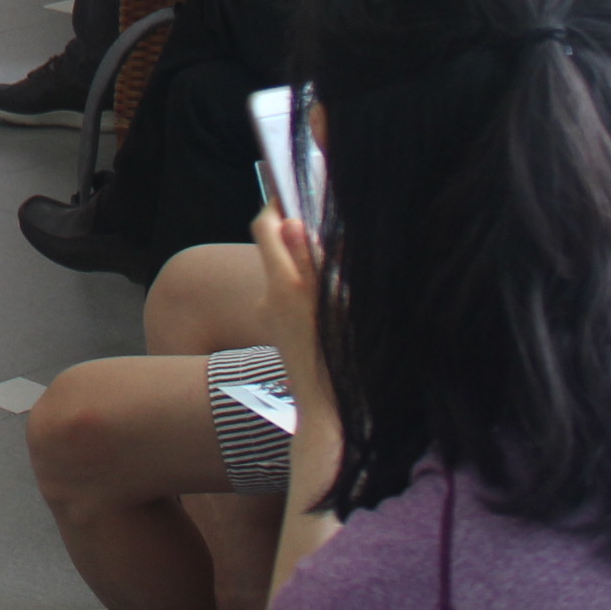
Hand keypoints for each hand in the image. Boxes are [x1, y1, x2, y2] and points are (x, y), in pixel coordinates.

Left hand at [250, 201, 326, 400]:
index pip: (265, 228)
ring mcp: (273, 316)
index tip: (291, 190)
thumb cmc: (345, 362)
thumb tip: (291, 223)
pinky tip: (331, 297)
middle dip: (293, 231)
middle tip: (321, 221)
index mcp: (286, 286)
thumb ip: (314, 263)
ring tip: (336, 262)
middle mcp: (271, 298)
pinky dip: (306, 286)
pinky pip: (291, 296)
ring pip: (285, 272)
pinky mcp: (281, 332)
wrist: (332, 418)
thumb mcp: (338, 306)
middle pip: (273, 247)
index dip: (275, 205)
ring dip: (303, 261)